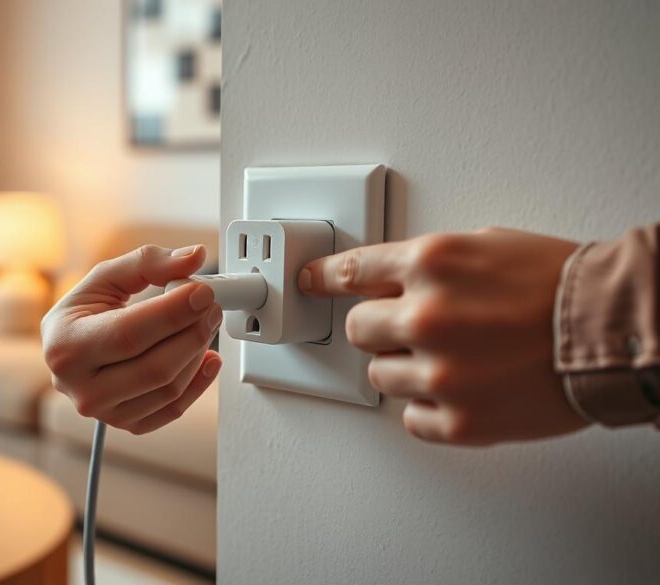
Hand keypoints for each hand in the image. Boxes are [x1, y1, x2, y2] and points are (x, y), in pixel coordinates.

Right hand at [42, 245, 222, 434]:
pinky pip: (173, 410)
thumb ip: (149, 262)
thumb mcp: (106, 278)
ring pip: (168, 390)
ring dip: (198, 353)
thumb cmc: (83, 313)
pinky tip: (208, 356)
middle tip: (210, 305)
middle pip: (155, 368)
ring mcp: (104, 411)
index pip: (130, 334)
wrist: (69, 349)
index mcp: (66, 346)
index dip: (173, 313)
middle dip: (193, 332)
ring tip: (205, 323)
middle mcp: (80, 387)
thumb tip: (194, 256)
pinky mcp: (126, 423)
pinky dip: (199, 383)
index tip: (202, 292)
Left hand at [299, 228, 587, 445]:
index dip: (323, 278)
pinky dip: (428, 406)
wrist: (611, 330)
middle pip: (358, 330)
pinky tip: (457, 389)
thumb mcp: (482, 245)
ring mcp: (440, 372)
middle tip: (411, 328)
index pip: (350, 271)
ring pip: (379, 377)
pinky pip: (411, 418)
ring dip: (405, 367)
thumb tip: (383, 279)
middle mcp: (426, 316)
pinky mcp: (459, 420)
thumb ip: (424, 264)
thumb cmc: (557, 283)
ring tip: (450, 357)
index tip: (308, 283)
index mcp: (430, 263)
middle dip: (378, 328)